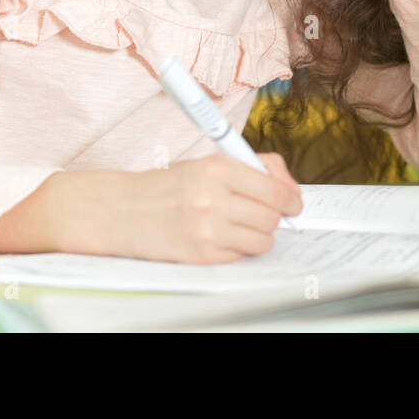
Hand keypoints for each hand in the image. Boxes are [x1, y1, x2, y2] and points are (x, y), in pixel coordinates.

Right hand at [109, 153, 303, 264]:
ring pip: (262, 240)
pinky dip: (239, 248)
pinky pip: (241, 255)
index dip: (291, 199)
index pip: (276, 189)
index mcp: (218, 167)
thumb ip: (257, 168)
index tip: (293, 204)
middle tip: (266, 214)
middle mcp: (213, 197)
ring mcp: (207, 229)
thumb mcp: (211, 163)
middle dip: (275, 217)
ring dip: (260, 235)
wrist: (124, 210)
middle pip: (272, 216)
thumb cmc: (172, 185)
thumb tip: (292, 191)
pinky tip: (221, 237)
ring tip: (242, 226)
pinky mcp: (201, 254)